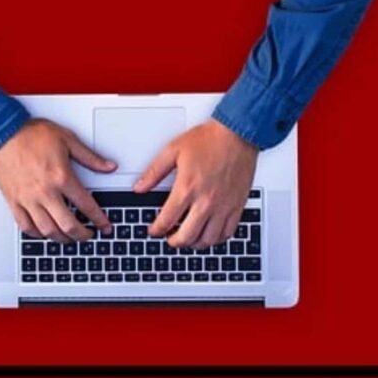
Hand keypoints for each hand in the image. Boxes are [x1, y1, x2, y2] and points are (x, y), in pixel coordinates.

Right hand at [0, 119, 116, 241]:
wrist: (2, 132)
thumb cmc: (31, 134)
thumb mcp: (67, 140)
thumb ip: (90, 157)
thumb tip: (109, 166)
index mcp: (61, 177)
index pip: (86, 206)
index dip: (99, 220)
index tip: (104, 226)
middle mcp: (45, 192)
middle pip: (68, 225)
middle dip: (82, 235)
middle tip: (88, 235)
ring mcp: (28, 199)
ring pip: (48, 230)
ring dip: (62, 238)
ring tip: (69, 237)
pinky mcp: (14, 201)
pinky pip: (26, 226)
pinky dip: (38, 234)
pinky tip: (45, 233)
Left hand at [135, 119, 258, 247]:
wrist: (238, 133)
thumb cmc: (210, 139)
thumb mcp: (173, 151)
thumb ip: (154, 172)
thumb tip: (140, 187)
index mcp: (187, 188)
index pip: (166, 220)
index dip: (156, 230)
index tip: (154, 230)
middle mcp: (206, 201)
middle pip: (186, 236)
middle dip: (173, 242)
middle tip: (170, 238)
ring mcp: (223, 206)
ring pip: (207, 240)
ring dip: (194, 244)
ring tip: (188, 238)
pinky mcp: (237, 206)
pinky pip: (227, 233)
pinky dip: (216, 239)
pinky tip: (209, 234)